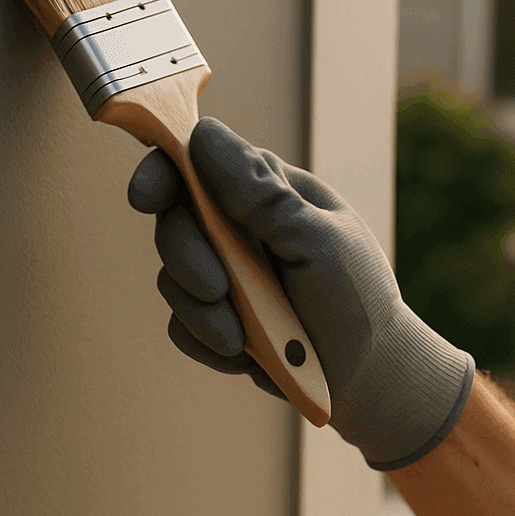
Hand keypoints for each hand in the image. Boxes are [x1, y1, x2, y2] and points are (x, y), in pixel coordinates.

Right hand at [127, 117, 473, 470]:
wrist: (368, 378)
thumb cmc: (356, 299)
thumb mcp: (316, 242)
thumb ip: (260, 196)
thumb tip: (204, 137)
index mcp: (269, 192)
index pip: (199, 161)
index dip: (163, 172)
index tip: (145, 198)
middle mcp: (241, 227)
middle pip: (175, 220)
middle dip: (187, 257)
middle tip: (217, 291)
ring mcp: (227, 274)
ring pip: (172, 278)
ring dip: (203, 312)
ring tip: (244, 340)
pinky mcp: (217, 319)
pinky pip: (182, 325)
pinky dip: (206, 341)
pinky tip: (244, 355)